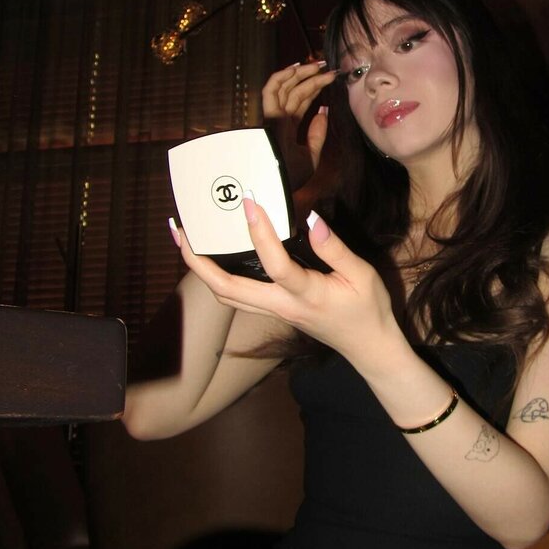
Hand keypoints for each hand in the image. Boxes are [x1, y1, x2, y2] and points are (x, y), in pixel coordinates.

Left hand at [176, 197, 400, 366]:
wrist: (368, 346)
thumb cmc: (368, 309)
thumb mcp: (362, 275)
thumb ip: (335, 248)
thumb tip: (313, 219)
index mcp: (306, 295)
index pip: (275, 265)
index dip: (260, 233)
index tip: (250, 202)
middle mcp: (282, 306)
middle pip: (227, 290)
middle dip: (198, 260)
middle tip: (180, 228)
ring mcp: (273, 312)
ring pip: (226, 296)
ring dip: (200, 270)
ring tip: (186, 240)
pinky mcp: (273, 311)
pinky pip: (236, 297)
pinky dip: (217, 277)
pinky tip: (213, 257)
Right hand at [262, 60, 337, 192]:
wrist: (279, 187)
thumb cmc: (291, 177)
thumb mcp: (311, 155)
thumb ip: (317, 133)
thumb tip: (324, 111)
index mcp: (287, 128)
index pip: (301, 102)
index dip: (314, 88)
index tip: (330, 78)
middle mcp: (279, 119)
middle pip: (296, 92)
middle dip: (311, 78)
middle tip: (328, 68)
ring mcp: (273, 117)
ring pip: (285, 88)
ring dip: (300, 74)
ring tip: (318, 64)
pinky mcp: (268, 116)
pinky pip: (270, 91)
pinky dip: (281, 77)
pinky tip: (297, 68)